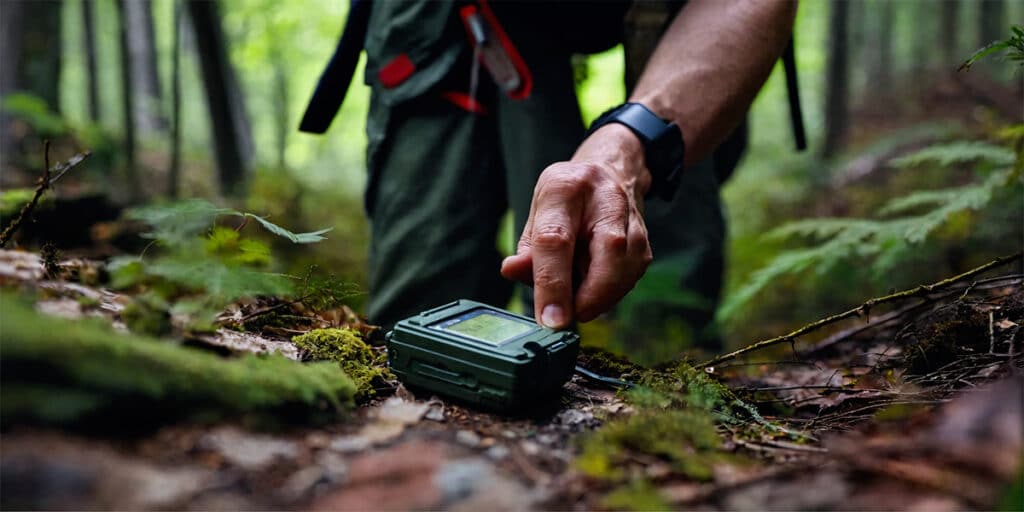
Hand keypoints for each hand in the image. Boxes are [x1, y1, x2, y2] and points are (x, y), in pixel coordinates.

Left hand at [500, 124, 653, 328]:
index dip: (552, 283)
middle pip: (606, 259)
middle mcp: (606, 200)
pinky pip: (628, 281)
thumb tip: (513, 271)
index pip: (557, 240)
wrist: (610, 174)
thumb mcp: (538, 213)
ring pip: (623, 274)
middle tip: (565, 316)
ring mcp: (633, 222)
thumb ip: (528, 248)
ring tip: (577, 290)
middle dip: (587, 299)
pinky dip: (608, 293)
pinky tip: (593, 283)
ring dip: (598, 297)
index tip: (550, 319)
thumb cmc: (568, 199)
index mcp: (566, 188)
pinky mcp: (646, 244)